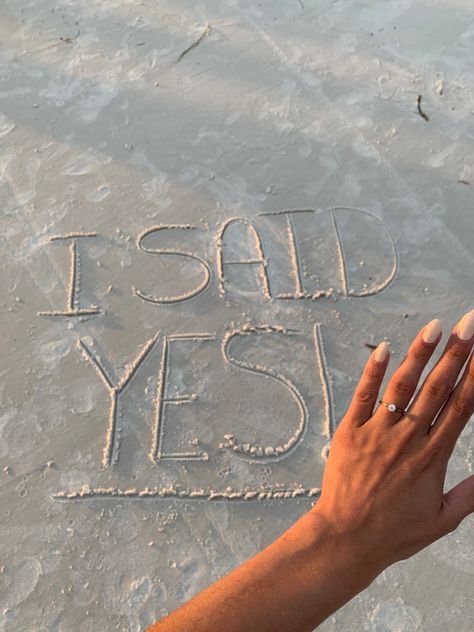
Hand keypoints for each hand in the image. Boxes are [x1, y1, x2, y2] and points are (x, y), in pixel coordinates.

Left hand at [313, 312, 473, 577]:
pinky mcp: (351, 431)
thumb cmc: (394, 532)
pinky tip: (384, 348)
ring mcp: (378, 431)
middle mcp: (408, 438)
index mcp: (433, 456)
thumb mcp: (441, 521)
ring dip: (419, 354)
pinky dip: (373, 371)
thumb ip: (469, 496)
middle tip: (469, 325)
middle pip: (437, 388)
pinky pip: (363, 395)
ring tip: (435, 327)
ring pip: (403, 385)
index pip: (460, 407)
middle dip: (456, 354)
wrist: (346, 538)